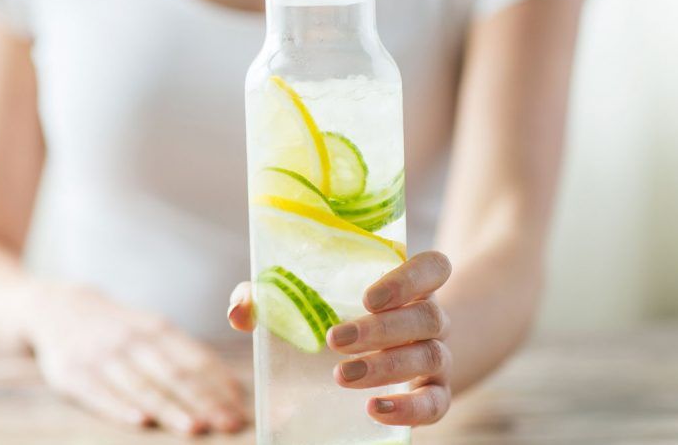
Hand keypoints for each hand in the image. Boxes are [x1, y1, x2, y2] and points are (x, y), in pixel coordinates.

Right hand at [29, 282, 246, 435]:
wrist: (55, 307)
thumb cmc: (118, 327)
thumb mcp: (150, 327)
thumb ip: (186, 354)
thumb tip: (229, 386)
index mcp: (156, 329)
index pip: (194, 360)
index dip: (219, 386)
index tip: (239, 410)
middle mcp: (131, 340)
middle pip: (173, 375)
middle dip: (203, 401)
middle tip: (227, 425)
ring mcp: (101, 356)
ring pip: (141, 386)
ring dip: (169, 408)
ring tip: (194, 428)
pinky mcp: (72, 374)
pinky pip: (99, 393)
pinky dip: (120, 407)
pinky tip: (140, 421)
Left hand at [228, 251, 452, 425]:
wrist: (387, 355)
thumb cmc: (338, 316)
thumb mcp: (306, 301)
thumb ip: (268, 296)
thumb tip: (239, 312)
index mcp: (408, 284)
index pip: (434, 267)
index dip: (410, 278)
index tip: (369, 297)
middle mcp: (430, 317)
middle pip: (427, 316)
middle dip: (381, 330)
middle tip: (335, 340)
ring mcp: (437, 356)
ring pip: (430, 356)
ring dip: (387, 367)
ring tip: (342, 375)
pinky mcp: (434, 394)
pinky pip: (436, 404)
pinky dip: (410, 409)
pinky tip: (375, 409)